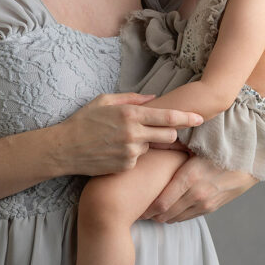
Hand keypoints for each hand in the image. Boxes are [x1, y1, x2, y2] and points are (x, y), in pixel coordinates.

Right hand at [54, 93, 202, 177]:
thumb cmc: (83, 121)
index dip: (186, 118)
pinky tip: (114, 151)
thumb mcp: (104, 101)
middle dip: (170, 135)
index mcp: (130, 114)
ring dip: (144, 144)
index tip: (200, 118)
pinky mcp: (126, 166)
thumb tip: (155, 98)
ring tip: (122, 141)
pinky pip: (138, 159)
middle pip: (168, 136)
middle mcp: (133, 133)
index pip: (167, 117)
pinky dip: (131, 156)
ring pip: (151, 148)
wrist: (64, 149)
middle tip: (162, 133)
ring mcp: (130, 152)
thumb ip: (132, 99)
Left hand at [141, 155, 256, 222]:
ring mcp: (206, 203)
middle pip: (166, 214)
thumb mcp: (195, 145)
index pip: (161, 203)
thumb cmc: (219, 147)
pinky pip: (189, 217)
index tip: (138, 206)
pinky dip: (177, 216)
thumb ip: (172, 147)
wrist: (249, 160)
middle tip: (140, 210)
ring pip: (177, 218)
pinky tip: (170, 210)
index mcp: (190, 177)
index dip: (147, 208)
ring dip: (164, 217)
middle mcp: (197, 194)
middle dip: (152, 215)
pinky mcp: (212, 207)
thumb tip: (150, 141)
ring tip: (153, 212)